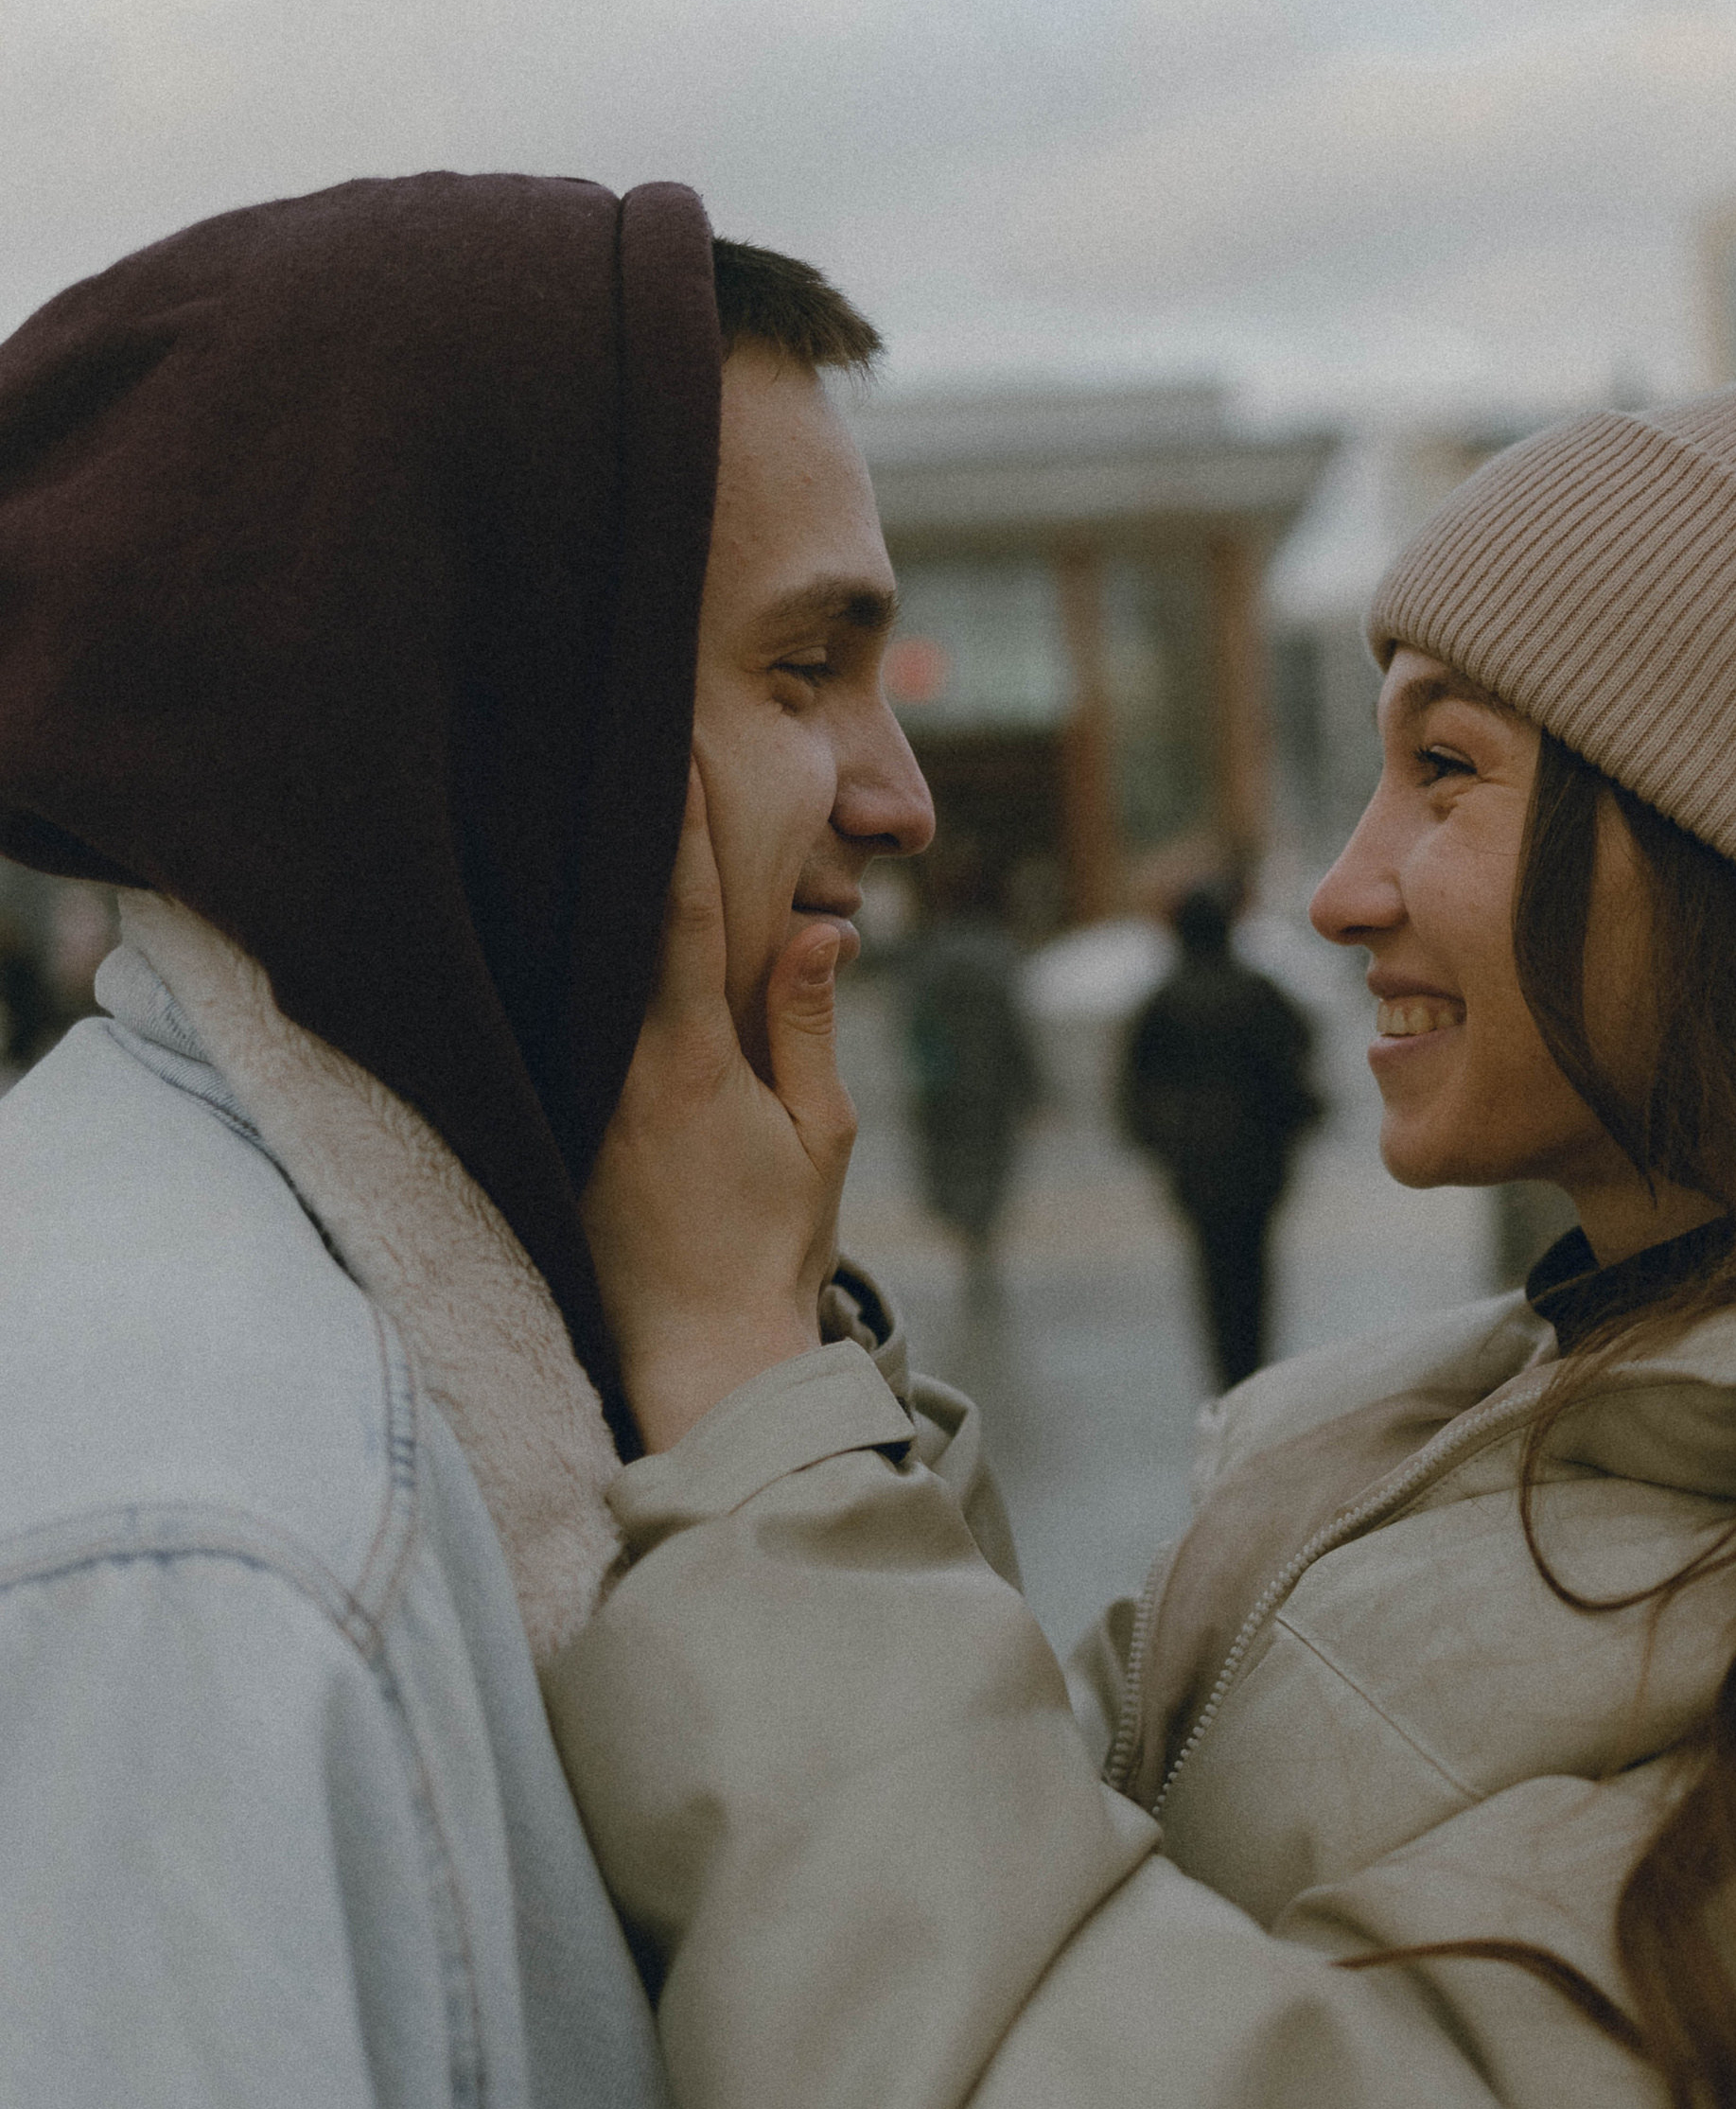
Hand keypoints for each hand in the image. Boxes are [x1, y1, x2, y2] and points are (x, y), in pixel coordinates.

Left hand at [583, 767, 859, 1454]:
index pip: (680, 918)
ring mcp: (576, 1103)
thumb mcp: (821, 1134)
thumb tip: (821, 926)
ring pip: (572, 972)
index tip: (668, 754)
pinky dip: (560, 969)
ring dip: (574, 895)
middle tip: (590, 747)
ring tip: (560, 810)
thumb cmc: (777, 1248)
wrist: (702, 1360)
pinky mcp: (554, 1134)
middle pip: (606, 924)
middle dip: (607, 836)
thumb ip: (809, 1023)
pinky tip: (542, 924)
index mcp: (690, 1063)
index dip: (675, 831)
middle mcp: (618, 1071)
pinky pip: (559, 1029)